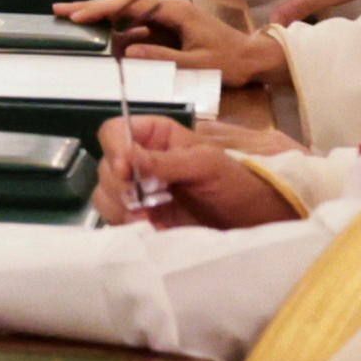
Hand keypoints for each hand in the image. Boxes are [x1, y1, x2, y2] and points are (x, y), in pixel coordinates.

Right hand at [52, 0, 287, 85]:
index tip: (77, 16)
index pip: (129, 7)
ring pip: (126, 14)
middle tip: (58, 9)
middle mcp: (169, 9)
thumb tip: (127, 51)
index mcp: (175, 12)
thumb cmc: (231, 61)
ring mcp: (168, 18)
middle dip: (90, 6)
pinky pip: (136, 26)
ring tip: (71, 18)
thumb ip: (164, 58)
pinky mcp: (169, 28)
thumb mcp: (199, 64)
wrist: (255, 59)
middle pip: (122, 4)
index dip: (101, 11)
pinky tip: (100, 35)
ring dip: (99, 16)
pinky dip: (115, 28)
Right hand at [94, 113, 300, 228]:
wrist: (255, 224)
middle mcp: (142, 161)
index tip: (125, 172)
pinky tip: (150, 229)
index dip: (114, 149)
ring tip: (148, 219)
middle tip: (142, 202)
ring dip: (121, 209)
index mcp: (156, 137)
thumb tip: (125, 158)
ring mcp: (140, 192)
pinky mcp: (142, 220)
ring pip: (105, 196)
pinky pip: (117, 221)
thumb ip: (165, 161)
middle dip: (119, 186)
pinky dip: (127, 227)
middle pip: (105, 166)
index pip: (116, 131)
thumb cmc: (237, 184)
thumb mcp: (206, 165)